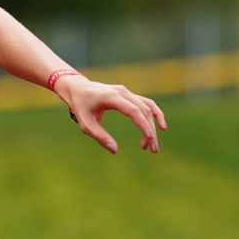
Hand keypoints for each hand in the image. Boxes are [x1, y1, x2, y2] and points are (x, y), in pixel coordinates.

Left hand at [52, 75, 166, 153]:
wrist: (78, 88)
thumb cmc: (80, 106)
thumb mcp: (85, 124)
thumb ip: (99, 136)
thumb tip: (115, 150)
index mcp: (111, 97)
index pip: (133, 110)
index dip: (143, 124)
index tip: (150, 138)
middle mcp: (122, 92)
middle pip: (143, 110)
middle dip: (150, 130)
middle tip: (152, 149)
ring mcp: (127, 92)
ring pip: (147, 107)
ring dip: (153, 125)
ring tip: (153, 144)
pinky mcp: (129, 95)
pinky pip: (146, 103)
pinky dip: (154, 114)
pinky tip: (160, 127)